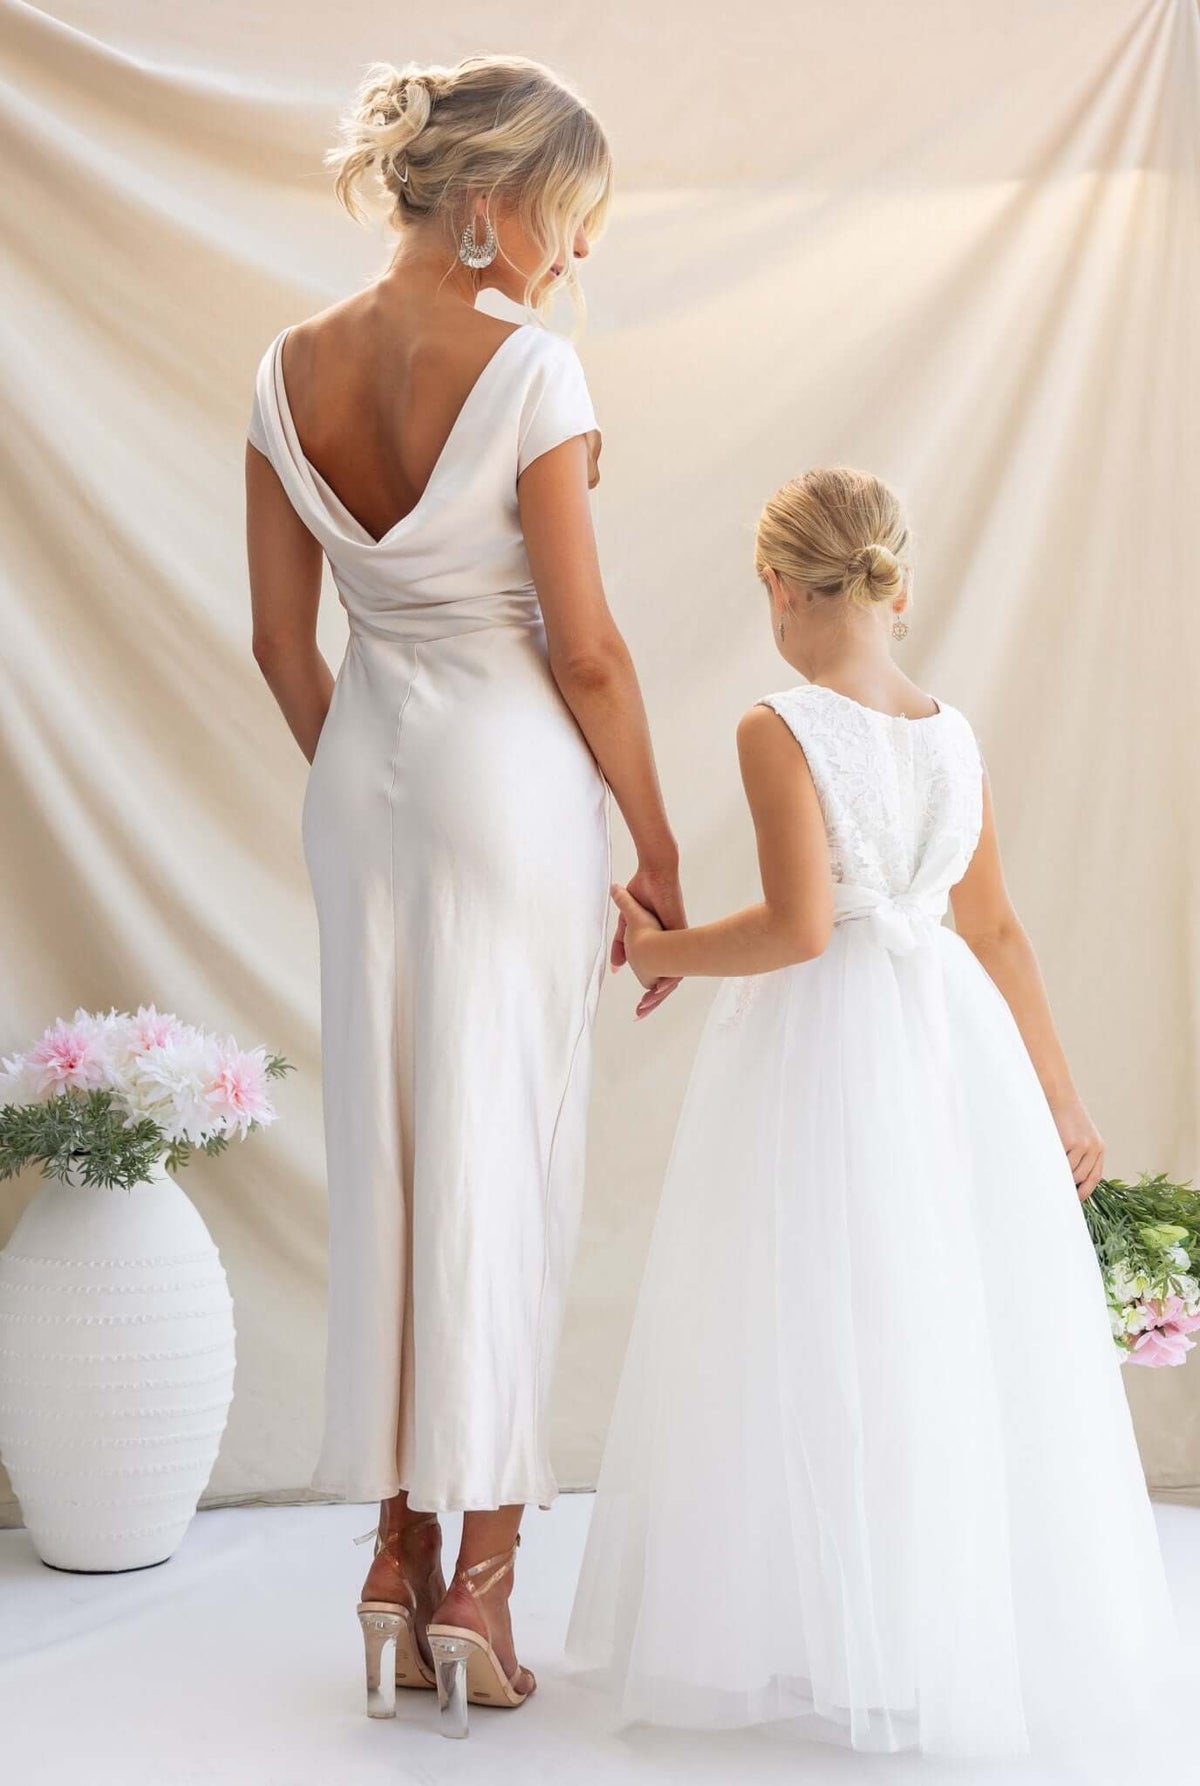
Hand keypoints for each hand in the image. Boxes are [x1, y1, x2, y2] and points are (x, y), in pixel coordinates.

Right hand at [611, 861, 685, 1017]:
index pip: (656, 971)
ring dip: (662, 989)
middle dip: (654, 996)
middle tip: (641, 1010)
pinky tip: (663, 987)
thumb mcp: (626, 922)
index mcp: (659, 941)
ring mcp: (676, 938)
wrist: (655, 874)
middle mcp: (670, 942)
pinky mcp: (680, 931)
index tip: (638, 1004)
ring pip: (674, 971)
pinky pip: (679, 957)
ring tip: (649, 1004)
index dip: (648, 989)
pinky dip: (670, 974)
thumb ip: (619, 941)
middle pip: (666, 977)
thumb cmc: (642, 892)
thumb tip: (615, 964)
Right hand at [1050, 1092, 1104, 1200]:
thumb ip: (1077, 1153)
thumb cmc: (1062, 1115)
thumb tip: (1067, 1179)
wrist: (1058, 1094)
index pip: (1094, 1177)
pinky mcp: (1070, 1142)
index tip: (1075, 1201)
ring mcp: (1083, 1145)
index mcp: (1098, 1147)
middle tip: (1057, 1196)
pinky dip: (1053, 1168)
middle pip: (1082, 1177)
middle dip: (1069, 1188)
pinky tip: (1045, 1169)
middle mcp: (1095, 1147)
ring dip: (1060, 1178)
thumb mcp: (1077, 1134)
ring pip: (1071, 1173)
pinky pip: (1061, 1163)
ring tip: (1047, 1182)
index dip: (1085, 1191)